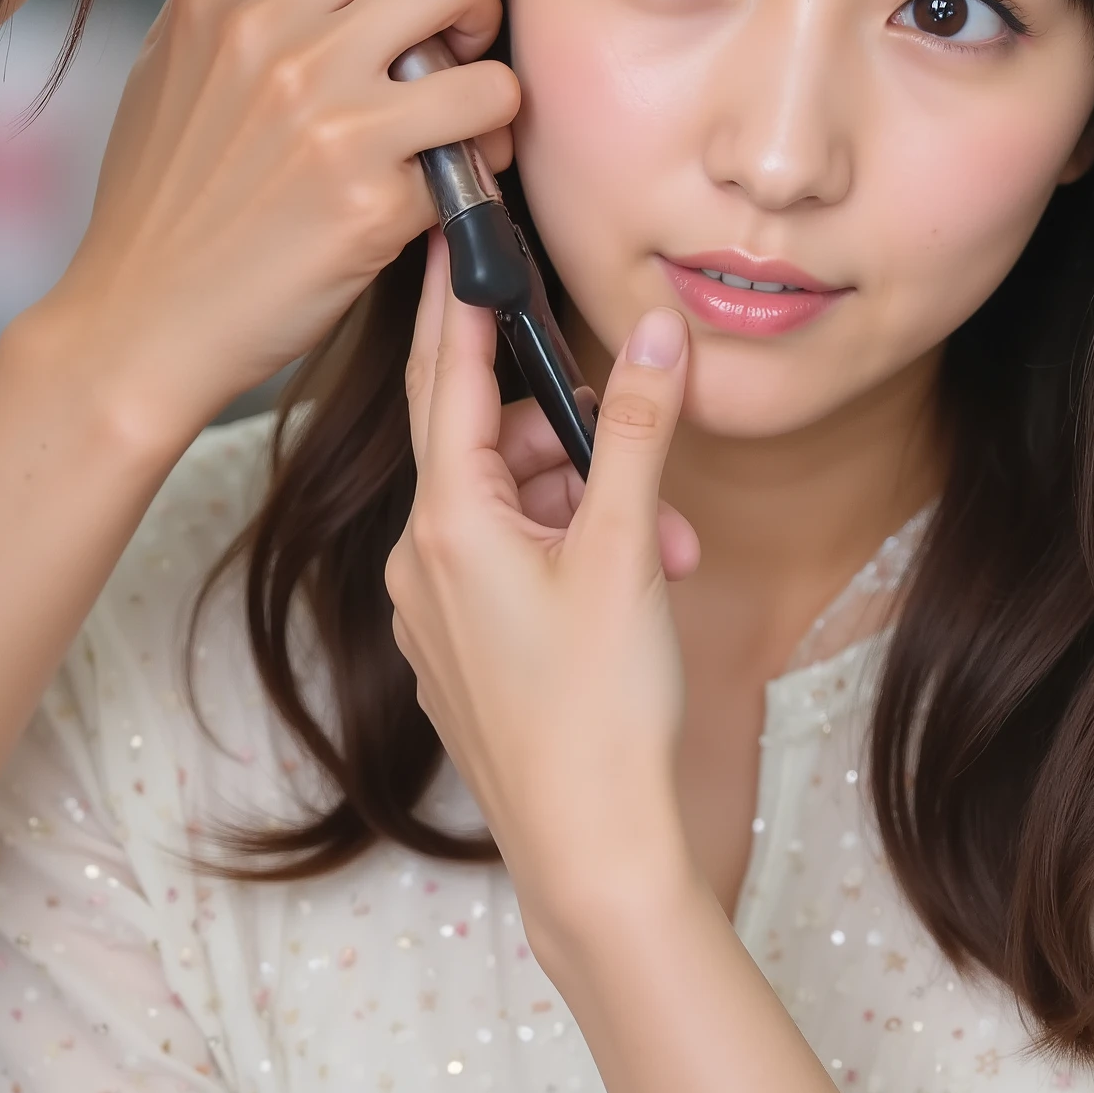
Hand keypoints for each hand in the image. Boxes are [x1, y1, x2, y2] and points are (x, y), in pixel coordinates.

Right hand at [24, 0, 518, 447]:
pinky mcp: (368, 191)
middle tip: (451, 45)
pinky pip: (485, 113)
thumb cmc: (165, 195)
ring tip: (460, 104)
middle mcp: (271, 35)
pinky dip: (493, 139)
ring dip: (485, 51)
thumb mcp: (168, 50)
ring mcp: (323, 110)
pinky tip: (459, 169)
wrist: (140, 322)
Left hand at [385, 232, 700, 952]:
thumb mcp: (626, 552)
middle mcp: (425, 561)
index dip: (454, 301)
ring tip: (668, 539)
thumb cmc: (600, 712)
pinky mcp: (470, 652)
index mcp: (447, 524)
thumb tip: (653, 333)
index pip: (442, 376)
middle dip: (574, 430)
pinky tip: (640, 578)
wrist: (592, 856)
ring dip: (594, 503)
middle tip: (636, 424)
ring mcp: (441, 613)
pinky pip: (517, 564)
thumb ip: (635, 432)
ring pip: (517, 510)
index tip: (455, 236)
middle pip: (487, 442)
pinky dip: (578, 552)